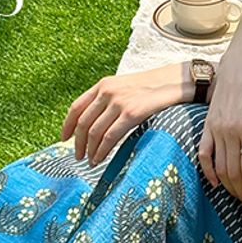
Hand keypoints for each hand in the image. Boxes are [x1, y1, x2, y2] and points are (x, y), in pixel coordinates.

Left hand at [60, 61, 188, 166]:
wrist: (177, 81)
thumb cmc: (153, 88)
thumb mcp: (125, 87)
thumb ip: (109, 100)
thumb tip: (95, 123)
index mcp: (103, 84)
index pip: (76, 107)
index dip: (68, 125)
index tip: (64, 139)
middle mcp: (107, 91)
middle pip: (83, 122)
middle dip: (78, 143)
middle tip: (78, 156)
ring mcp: (119, 102)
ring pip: (94, 132)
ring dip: (89, 150)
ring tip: (90, 161)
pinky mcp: (132, 113)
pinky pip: (110, 137)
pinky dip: (101, 151)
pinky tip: (100, 159)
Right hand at [198, 53, 241, 212]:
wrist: (240, 65)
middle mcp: (229, 130)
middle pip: (233, 172)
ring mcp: (215, 128)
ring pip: (219, 167)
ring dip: (229, 186)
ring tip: (241, 197)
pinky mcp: (207, 125)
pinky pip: (203, 153)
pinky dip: (207, 171)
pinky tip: (216, 183)